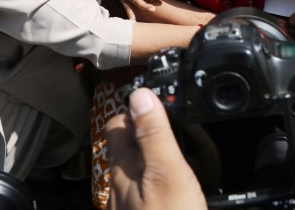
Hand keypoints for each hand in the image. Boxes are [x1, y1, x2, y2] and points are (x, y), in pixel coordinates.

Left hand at [105, 88, 206, 209]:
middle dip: (146, 127)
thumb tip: (141, 95)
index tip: (160, 98)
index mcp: (124, 166)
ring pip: (135, 164)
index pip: (118, 123)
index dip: (138, 107)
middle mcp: (120, 182)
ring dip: (152, 150)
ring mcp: (128, 199)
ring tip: (176, 144)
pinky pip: (143, 184)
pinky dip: (156, 172)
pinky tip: (172, 177)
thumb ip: (155, 135)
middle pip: (127, 143)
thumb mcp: (167, 172)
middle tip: (171, 119)